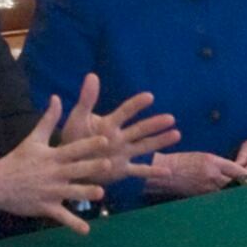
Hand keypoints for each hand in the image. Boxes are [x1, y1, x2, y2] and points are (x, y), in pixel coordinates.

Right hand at [0, 95, 109, 233]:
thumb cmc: (18, 159)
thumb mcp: (33, 138)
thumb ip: (48, 119)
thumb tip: (57, 97)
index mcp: (52, 156)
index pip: (74, 148)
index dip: (89, 144)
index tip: (105, 139)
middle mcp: (54, 173)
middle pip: (77, 170)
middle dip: (92, 167)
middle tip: (109, 164)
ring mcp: (51, 192)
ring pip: (72, 193)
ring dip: (86, 193)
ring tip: (100, 193)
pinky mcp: (46, 207)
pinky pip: (62, 217)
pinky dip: (73, 224)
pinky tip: (86, 231)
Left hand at [60, 74, 180, 183]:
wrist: (70, 162)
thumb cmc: (73, 137)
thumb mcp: (78, 118)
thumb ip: (86, 99)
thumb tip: (92, 75)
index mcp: (109, 125)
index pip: (125, 112)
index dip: (136, 104)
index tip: (149, 97)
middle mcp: (119, 138)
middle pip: (139, 130)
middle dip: (154, 124)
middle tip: (170, 118)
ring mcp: (122, 154)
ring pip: (144, 146)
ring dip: (159, 141)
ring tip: (176, 134)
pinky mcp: (121, 170)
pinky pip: (139, 171)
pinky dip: (152, 172)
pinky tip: (168, 172)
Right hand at [145, 151, 246, 197]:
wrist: (166, 172)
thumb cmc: (183, 161)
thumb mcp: (203, 157)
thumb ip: (219, 164)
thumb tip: (234, 171)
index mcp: (213, 162)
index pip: (238, 169)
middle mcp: (213, 175)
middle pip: (236, 182)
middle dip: (246, 185)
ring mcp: (207, 187)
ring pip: (228, 191)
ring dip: (237, 193)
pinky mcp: (202, 196)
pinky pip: (218, 197)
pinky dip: (225, 198)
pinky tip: (231, 201)